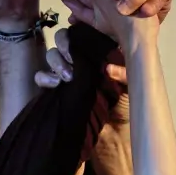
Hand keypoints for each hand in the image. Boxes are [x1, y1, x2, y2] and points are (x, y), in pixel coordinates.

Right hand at [35, 30, 134, 174]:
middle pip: (66, 39)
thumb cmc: (127, 114)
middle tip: (71, 57)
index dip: (80, 30)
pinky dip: (44, 77)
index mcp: (104, 54)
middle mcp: (85, 61)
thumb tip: (109, 68)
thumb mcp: (133, 89)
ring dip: (56, 62)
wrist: (114, 144)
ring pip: (52, 55)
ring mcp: (69, 76)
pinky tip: (53, 85)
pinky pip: (42, 76)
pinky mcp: (56, 92)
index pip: (88, 33)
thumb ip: (125, 75)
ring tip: (66, 77)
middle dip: (66, 45)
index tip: (80, 38)